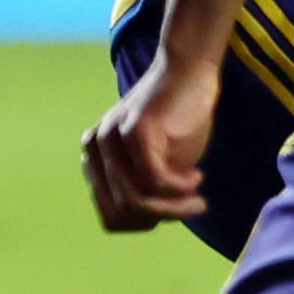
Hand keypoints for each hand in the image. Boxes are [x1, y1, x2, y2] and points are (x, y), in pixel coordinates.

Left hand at [82, 58, 219, 231]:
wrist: (189, 71)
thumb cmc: (179, 117)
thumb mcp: (160, 162)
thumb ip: (145, 188)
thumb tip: (148, 222)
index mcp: (95, 160)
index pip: (112, 216)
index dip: (146, 222)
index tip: (174, 210)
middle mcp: (95, 150)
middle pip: (121, 214)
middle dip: (160, 218)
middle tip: (192, 206)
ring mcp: (111, 139)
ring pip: (137, 202)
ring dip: (174, 208)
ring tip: (198, 198)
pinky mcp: (134, 130)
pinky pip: (154, 180)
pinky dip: (179, 188)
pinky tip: (196, 177)